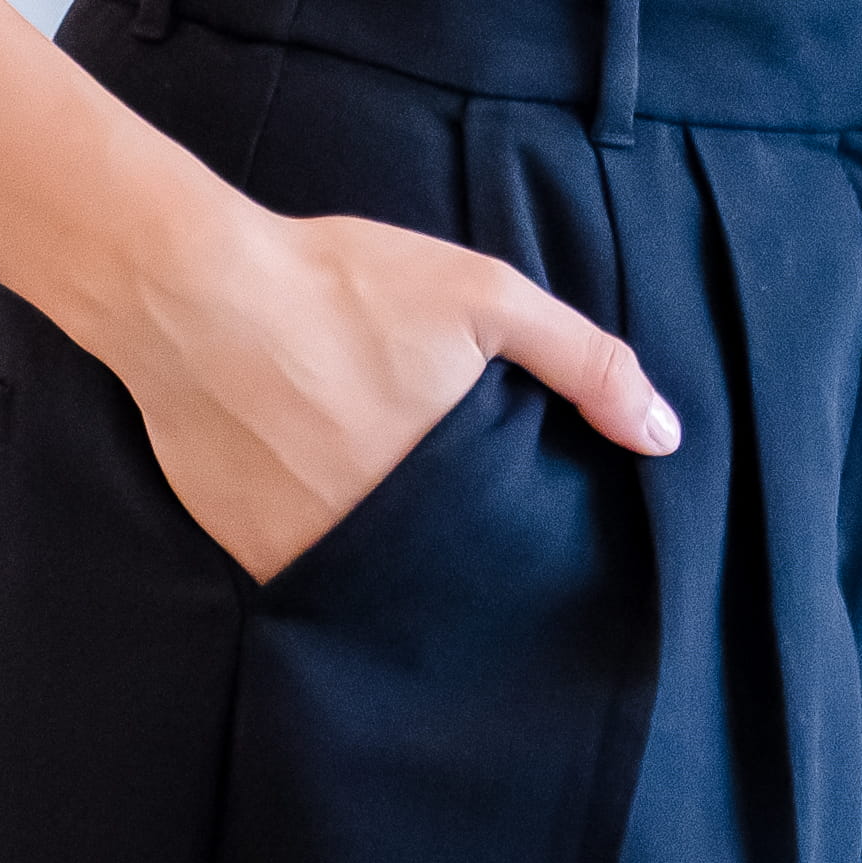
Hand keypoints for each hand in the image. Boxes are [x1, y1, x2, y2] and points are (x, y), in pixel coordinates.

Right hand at [108, 204, 677, 582]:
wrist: (197, 294)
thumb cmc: (344, 285)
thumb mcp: (485, 297)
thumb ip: (584, 362)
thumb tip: (664, 436)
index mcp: (454, 494)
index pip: (510, 553)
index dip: (519, 536)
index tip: (516, 511)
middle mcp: (387, 547)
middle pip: (444, 569)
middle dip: (454, 542)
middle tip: (440, 488)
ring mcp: (314, 561)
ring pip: (376, 577)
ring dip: (384, 546)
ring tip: (370, 480)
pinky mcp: (252, 559)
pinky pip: (306, 572)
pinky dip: (317, 543)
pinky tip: (312, 483)